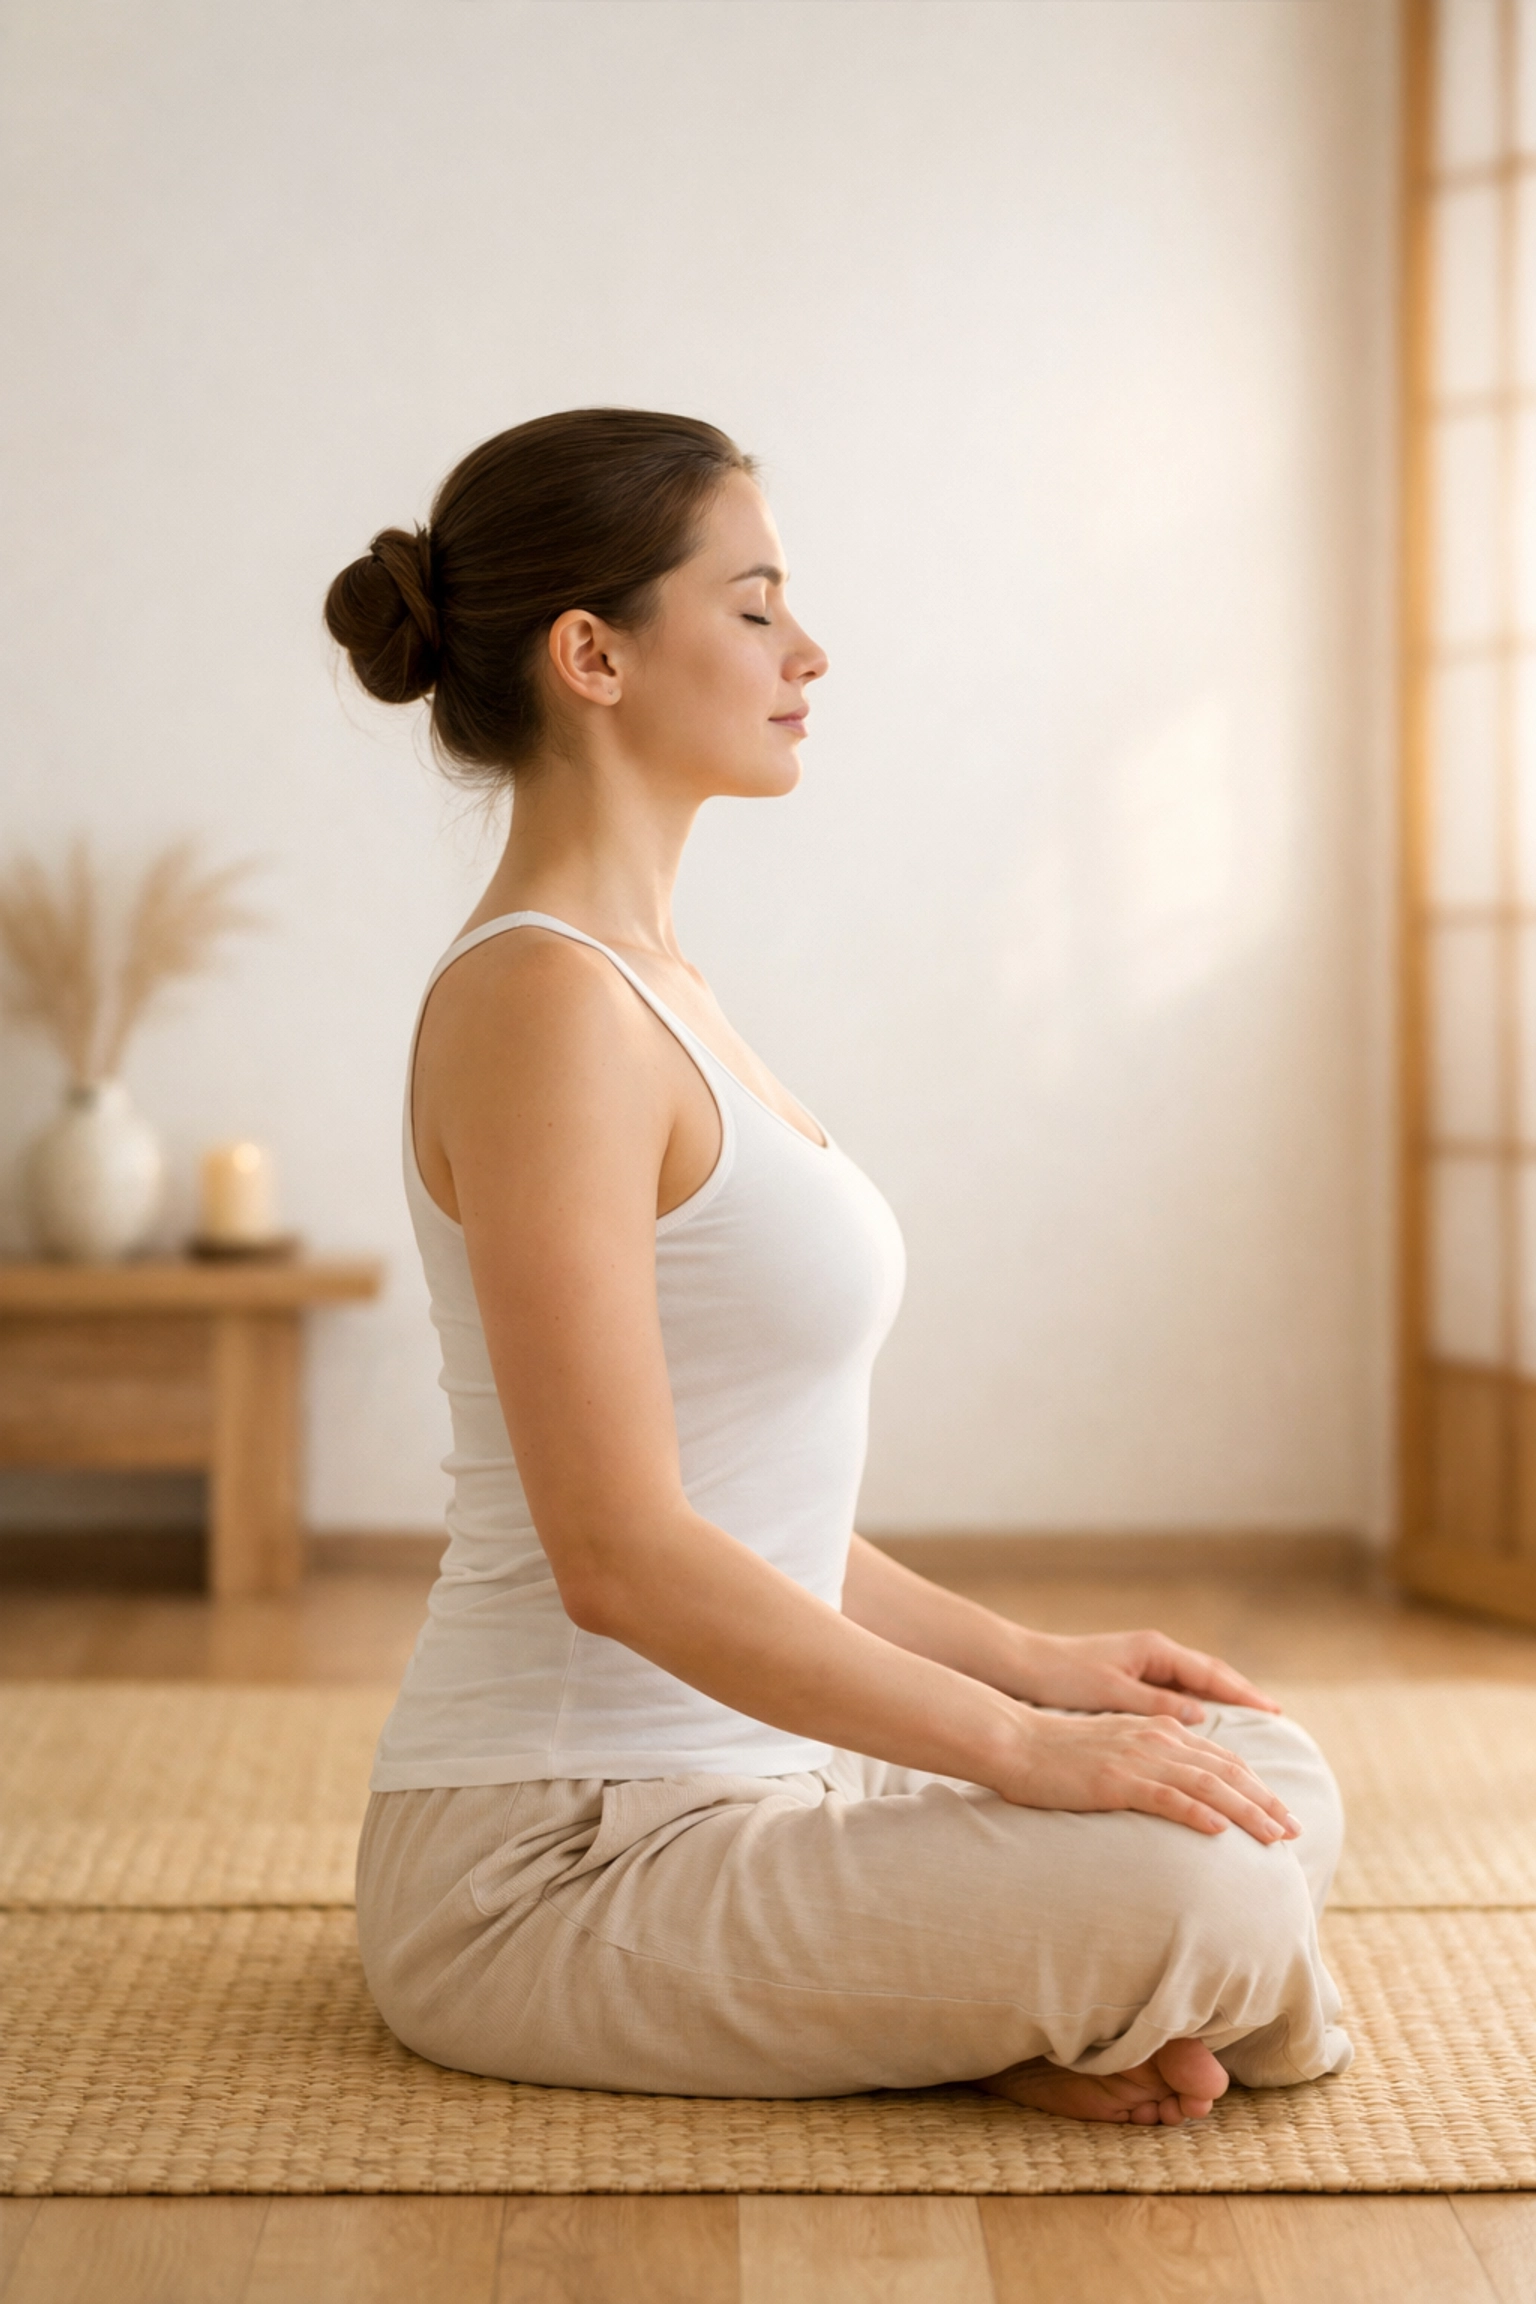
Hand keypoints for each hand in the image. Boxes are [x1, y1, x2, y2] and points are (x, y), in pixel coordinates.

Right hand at [1000, 1707, 1299, 1842]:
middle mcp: (1157, 1738)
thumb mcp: (1116, 1749)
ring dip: (1246, 1811)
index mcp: (1159, 1729)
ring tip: (1274, 1836)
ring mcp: (1137, 1758)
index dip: (1256, 1785)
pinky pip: (1167, 1797)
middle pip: (1225, 1771)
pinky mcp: (1116, 1780)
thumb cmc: (1059, 1754)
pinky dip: (1198, 1813)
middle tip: (1296, 1830)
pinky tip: (1220, 1832)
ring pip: (1206, 1785)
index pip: (1221, 1759)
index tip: (1282, 1811)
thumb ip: (1150, 1760)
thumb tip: (1179, 1790)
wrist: (1015, 1742)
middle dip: (1265, 1801)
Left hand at [1012, 1628, 1280, 1727]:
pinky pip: (1177, 1694)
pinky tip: (1211, 1726)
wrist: (1024, 1666)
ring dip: (1225, 1701)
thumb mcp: (1112, 1691)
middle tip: (1278, 1717)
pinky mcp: (1132, 1680)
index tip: (1275, 1710)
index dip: (1244, 1693)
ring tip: (1255, 1722)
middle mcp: (1154, 1654)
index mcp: (1154, 1651)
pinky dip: (1199, 1707)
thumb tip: (1203, 1715)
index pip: (1211, 1673)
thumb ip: (1157, 1703)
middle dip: (1244, 1696)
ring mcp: (1144, 1666)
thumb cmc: (1063, 1677)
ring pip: (1196, 1684)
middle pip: (1211, 1676)